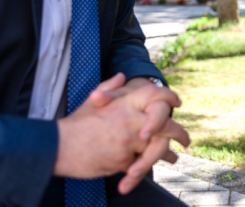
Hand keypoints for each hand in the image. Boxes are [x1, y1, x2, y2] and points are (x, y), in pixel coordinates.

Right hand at [53, 73, 188, 186]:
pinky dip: (146, 166)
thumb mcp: (93, 101)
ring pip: (157, 147)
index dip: (169, 98)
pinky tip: (153, 167)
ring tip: (174, 157)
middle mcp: (130, 120)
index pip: (156, 95)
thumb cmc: (76, 124)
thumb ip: (111, 88)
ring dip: (167, 154)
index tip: (177, 103)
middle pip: (165, 124)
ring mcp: (128, 141)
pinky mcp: (123, 161)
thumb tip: (122, 76)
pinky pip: (140, 163)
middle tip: (186, 140)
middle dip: (179, 133)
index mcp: (125, 102)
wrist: (58, 147)